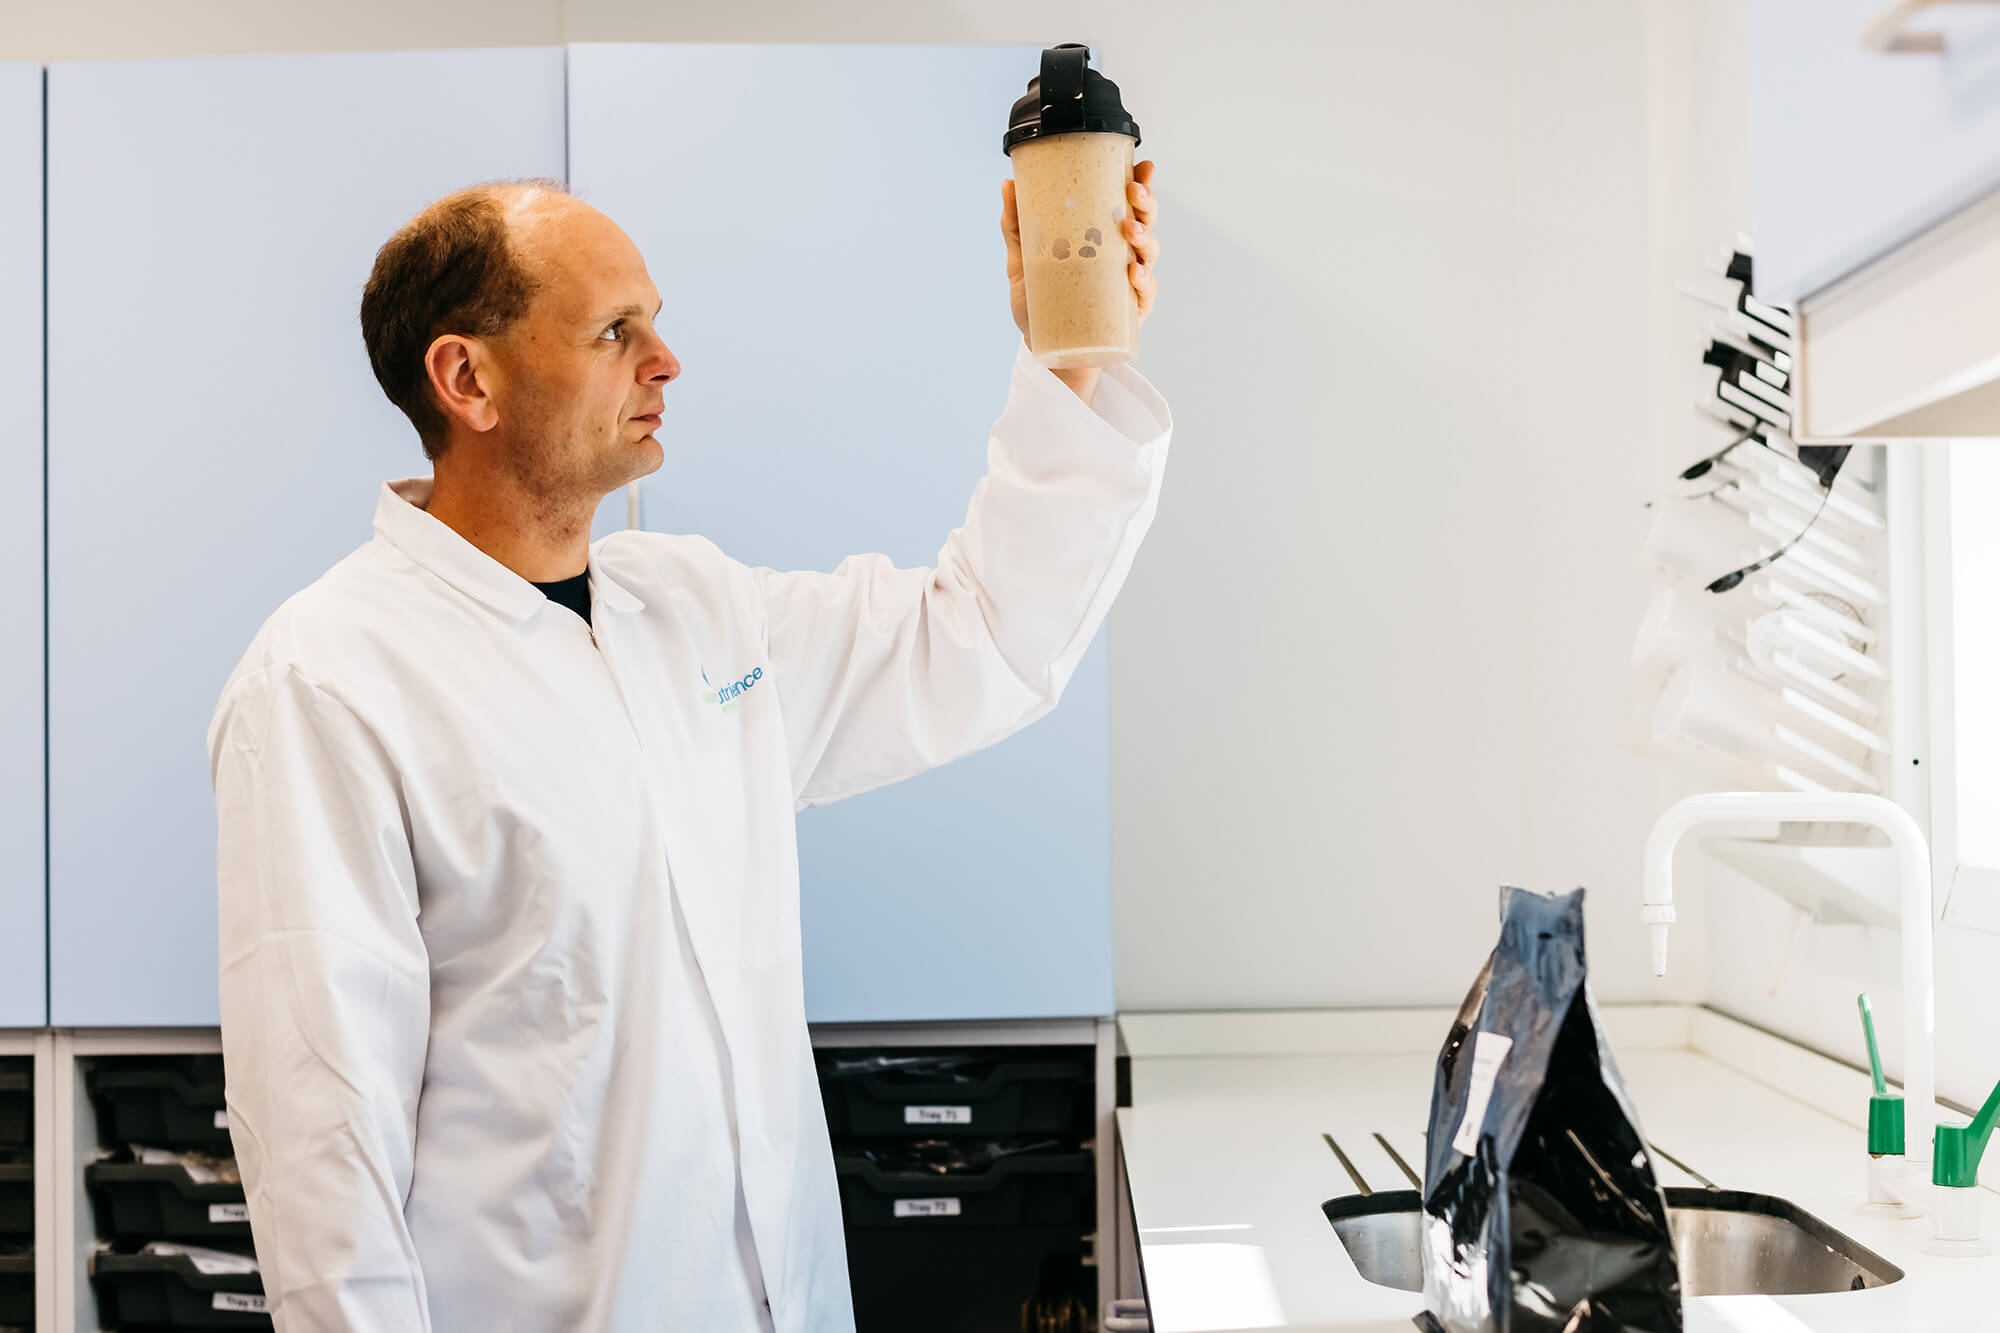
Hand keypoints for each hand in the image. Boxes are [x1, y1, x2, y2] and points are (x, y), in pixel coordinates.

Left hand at [1002, 159, 1159, 344]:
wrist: (1044, 351)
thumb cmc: (1038, 303)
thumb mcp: (1022, 261)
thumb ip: (1015, 225)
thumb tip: (1007, 183)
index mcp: (1103, 237)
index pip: (1126, 204)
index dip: (1141, 182)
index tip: (1144, 165)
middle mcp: (1120, 256)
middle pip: (1144, 222)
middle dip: (1146, 203)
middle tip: (1133, 192)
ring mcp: (1129, 284)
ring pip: (1148, 252)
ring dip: (1145, 237)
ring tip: (1130, 230)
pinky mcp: (1131, 312)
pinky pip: (1145, 293)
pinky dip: (1143, 281)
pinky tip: (1134, 272)